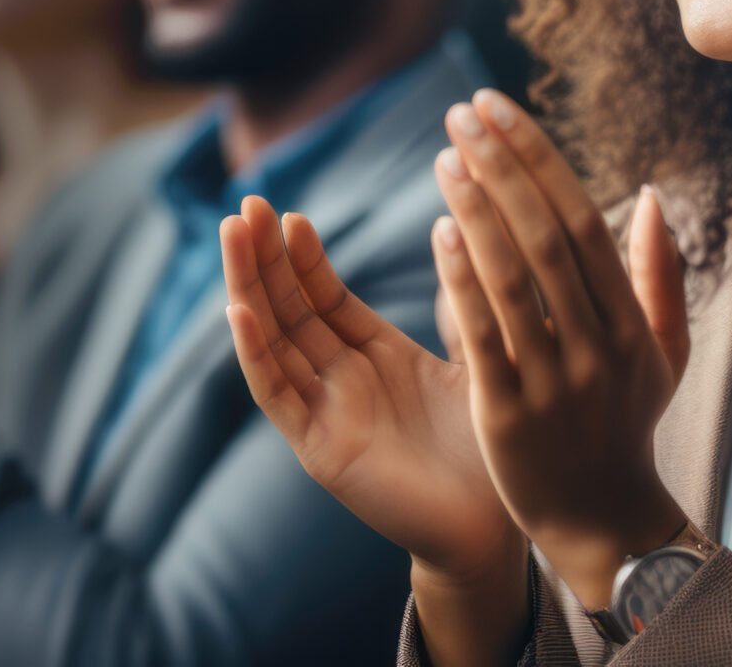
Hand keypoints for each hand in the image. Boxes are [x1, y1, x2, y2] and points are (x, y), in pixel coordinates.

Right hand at [222, 195, 529, 666]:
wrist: (498, 529)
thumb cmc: (493, 448)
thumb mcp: (477, 359)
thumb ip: (464, 305)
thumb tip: (467, 236)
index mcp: (377, 358)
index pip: (324, 296)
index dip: (302, 256)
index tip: (285, 210)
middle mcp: (343, 382)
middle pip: (289, 309)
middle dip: (265, 258)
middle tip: (246, 203)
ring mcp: (327, 414)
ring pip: (274, 341)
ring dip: (250, 288)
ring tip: (233, 236)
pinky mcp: (322, 451)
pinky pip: (279, 396)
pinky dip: (256, 354)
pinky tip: (240, 311)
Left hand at [432, 89, 692, 613]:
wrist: (603, 520)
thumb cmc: (625, 424)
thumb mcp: (662, 352)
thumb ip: (659, 275)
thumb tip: (651, 198)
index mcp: (630, 321)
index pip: (583, 220)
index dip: (538, 159)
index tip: (498, 107)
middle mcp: (598, 344)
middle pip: (547, 237)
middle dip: (503, 166)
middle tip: (463, 114)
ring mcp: (554, 380)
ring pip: (515, 279)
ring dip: (478, 209)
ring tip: (446, 156)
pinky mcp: (509, 414)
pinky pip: (485, 335)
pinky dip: (463, 281)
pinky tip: (438, 231)